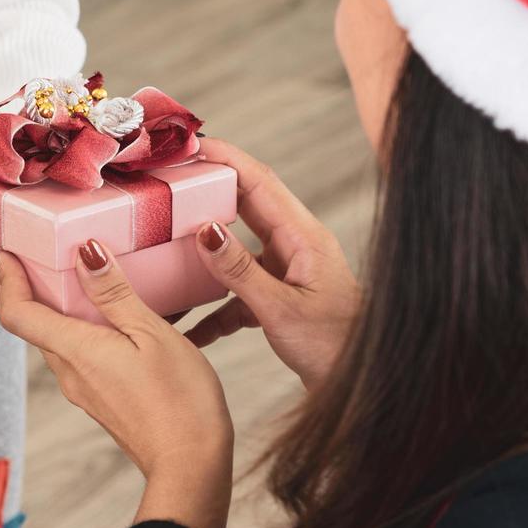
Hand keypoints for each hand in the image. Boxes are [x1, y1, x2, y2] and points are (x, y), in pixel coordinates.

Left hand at [0, 243, 233, 527]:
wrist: (191, 466)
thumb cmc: (179, 401)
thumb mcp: (152, 333)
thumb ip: (115, 293)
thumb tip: (85, 254)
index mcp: (75, 351)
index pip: (18, 313)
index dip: (8, 279)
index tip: (8, 251)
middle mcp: (70, 372)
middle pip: (36, 324)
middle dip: (36, 287)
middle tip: (48, 252)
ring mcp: (84, 389)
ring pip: (61, 339)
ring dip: (65, 307)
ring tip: (90, 276)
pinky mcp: (102, 398)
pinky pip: (83, 355)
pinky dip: (89, 328)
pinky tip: (120, 316)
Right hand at [187, 139, 360, 389]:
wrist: (363, 382)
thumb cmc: (336, 347)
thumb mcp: (281, 309)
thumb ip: (240, 270)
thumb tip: (204, 230)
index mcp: (303, 236)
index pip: (259, 180)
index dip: (224, 157)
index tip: (188, 145)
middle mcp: (294, 246)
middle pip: (244, 204)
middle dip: (206, 190)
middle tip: (167, 181)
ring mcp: (285, 271)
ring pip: (235, 247)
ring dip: (202, 248)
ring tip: (164, 239)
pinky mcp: (277, 298)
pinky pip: (235, 292)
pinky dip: (211, 307)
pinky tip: (188, 327)